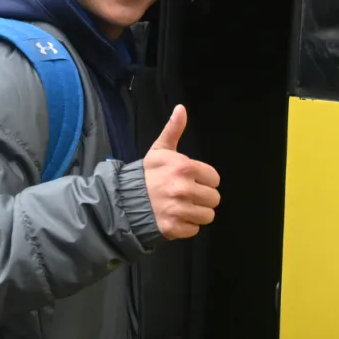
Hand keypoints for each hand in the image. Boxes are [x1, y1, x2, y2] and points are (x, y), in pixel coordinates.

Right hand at [143, 105, 220, 239]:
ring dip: (196, 212)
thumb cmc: (146, 174)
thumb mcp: (160, 150)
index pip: (214, 179)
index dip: (204, 180)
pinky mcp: (174, 228)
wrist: (124, 200)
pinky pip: (195, 229)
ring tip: (181, 206)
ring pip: (207, 215)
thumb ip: (174, 129)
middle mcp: (184, 189)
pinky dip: (186, 225)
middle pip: (213, 198)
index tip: (190, 180)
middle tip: (185, 194)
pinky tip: (174, 217)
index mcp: (184, 168)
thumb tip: (181, 108)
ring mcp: (179, 210)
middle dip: (202, 197)